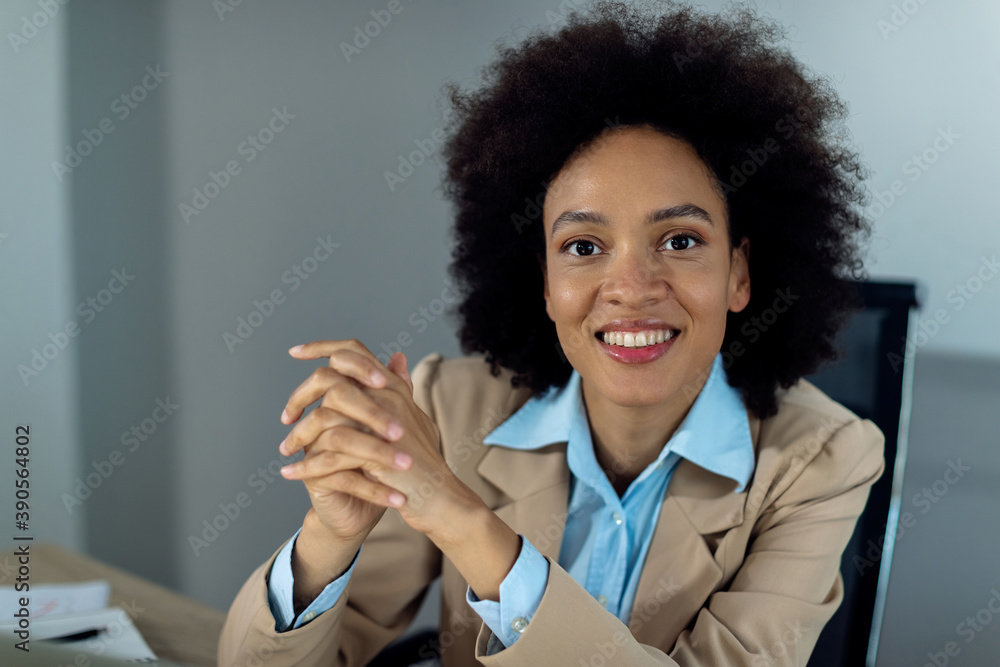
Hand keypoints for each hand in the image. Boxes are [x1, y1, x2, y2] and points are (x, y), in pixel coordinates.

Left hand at [280, 340, 487, 547]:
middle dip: (299, 396)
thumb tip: (397, 357)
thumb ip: (400, 387)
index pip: (353, 351)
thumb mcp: (412, 416)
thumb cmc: (423, 459)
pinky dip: (305, 467)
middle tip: (286, 416)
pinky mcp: (375, 454)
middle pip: (329, 379)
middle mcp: (388, 396)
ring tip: (285, 451)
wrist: (437, 496)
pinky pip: (327, 455)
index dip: (322, 346)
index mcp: (392, 386)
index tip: (296, 352)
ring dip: (298, 436)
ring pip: (323, 417)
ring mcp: (382, 424)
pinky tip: (291, 474)